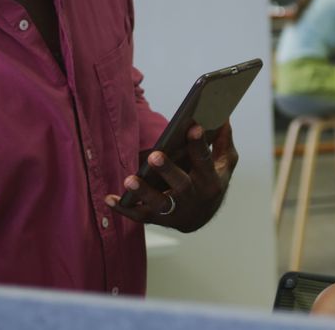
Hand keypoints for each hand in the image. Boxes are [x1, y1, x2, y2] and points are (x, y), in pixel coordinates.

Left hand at [106, 121, 238, 232]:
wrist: (201, 218)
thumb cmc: (211, 183)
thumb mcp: (224, 164)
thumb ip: (223, 142)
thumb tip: (224, 116)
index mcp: (210, 181)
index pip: (205, 161)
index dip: (199, 145)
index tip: (193, 127)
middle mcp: (193, 197)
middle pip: (181, 185)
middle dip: (168, 170)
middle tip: (155, 156)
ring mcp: (174, 210)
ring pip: (158, 204)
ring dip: (143, 192)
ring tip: (130, 180)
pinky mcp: (157, 219)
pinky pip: (138, 216)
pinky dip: (123, 208)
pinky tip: (109, 198)